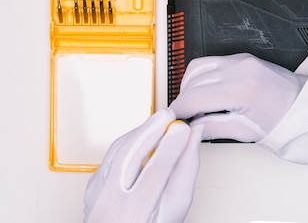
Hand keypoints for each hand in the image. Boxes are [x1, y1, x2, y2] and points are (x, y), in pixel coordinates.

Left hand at [84, 108, 201, 222]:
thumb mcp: (177, 205)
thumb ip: (187, 169)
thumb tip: (193, 139)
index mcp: (136, 214)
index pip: (155, 173)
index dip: (172, 147)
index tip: (184, 129)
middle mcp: (111, 205)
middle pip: (129, 157)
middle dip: (150, 131)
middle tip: (168, 116)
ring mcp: (97, 196)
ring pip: (116, 153)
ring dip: (139, 132)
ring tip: (158, 122)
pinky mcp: (92, 186)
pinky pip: (110, 156)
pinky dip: (128, 142)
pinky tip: (143, 136)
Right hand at [169, 53, 305, 141]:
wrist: (301, 101)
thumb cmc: (280, 117)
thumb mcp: (245, 131)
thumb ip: (212, 128)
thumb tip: (189, 128)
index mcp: (241, 90)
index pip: (194, 98)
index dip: (178, 111)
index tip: (172, 121)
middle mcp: (239, 69)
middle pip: (192, 83)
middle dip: (182, 101)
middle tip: (182, 118)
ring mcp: (240, 60)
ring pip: (197, 68)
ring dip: (188, 87)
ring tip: (193, 106)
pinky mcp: (241, 57)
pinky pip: (210, 62)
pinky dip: (200, 77)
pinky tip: (204, 92)